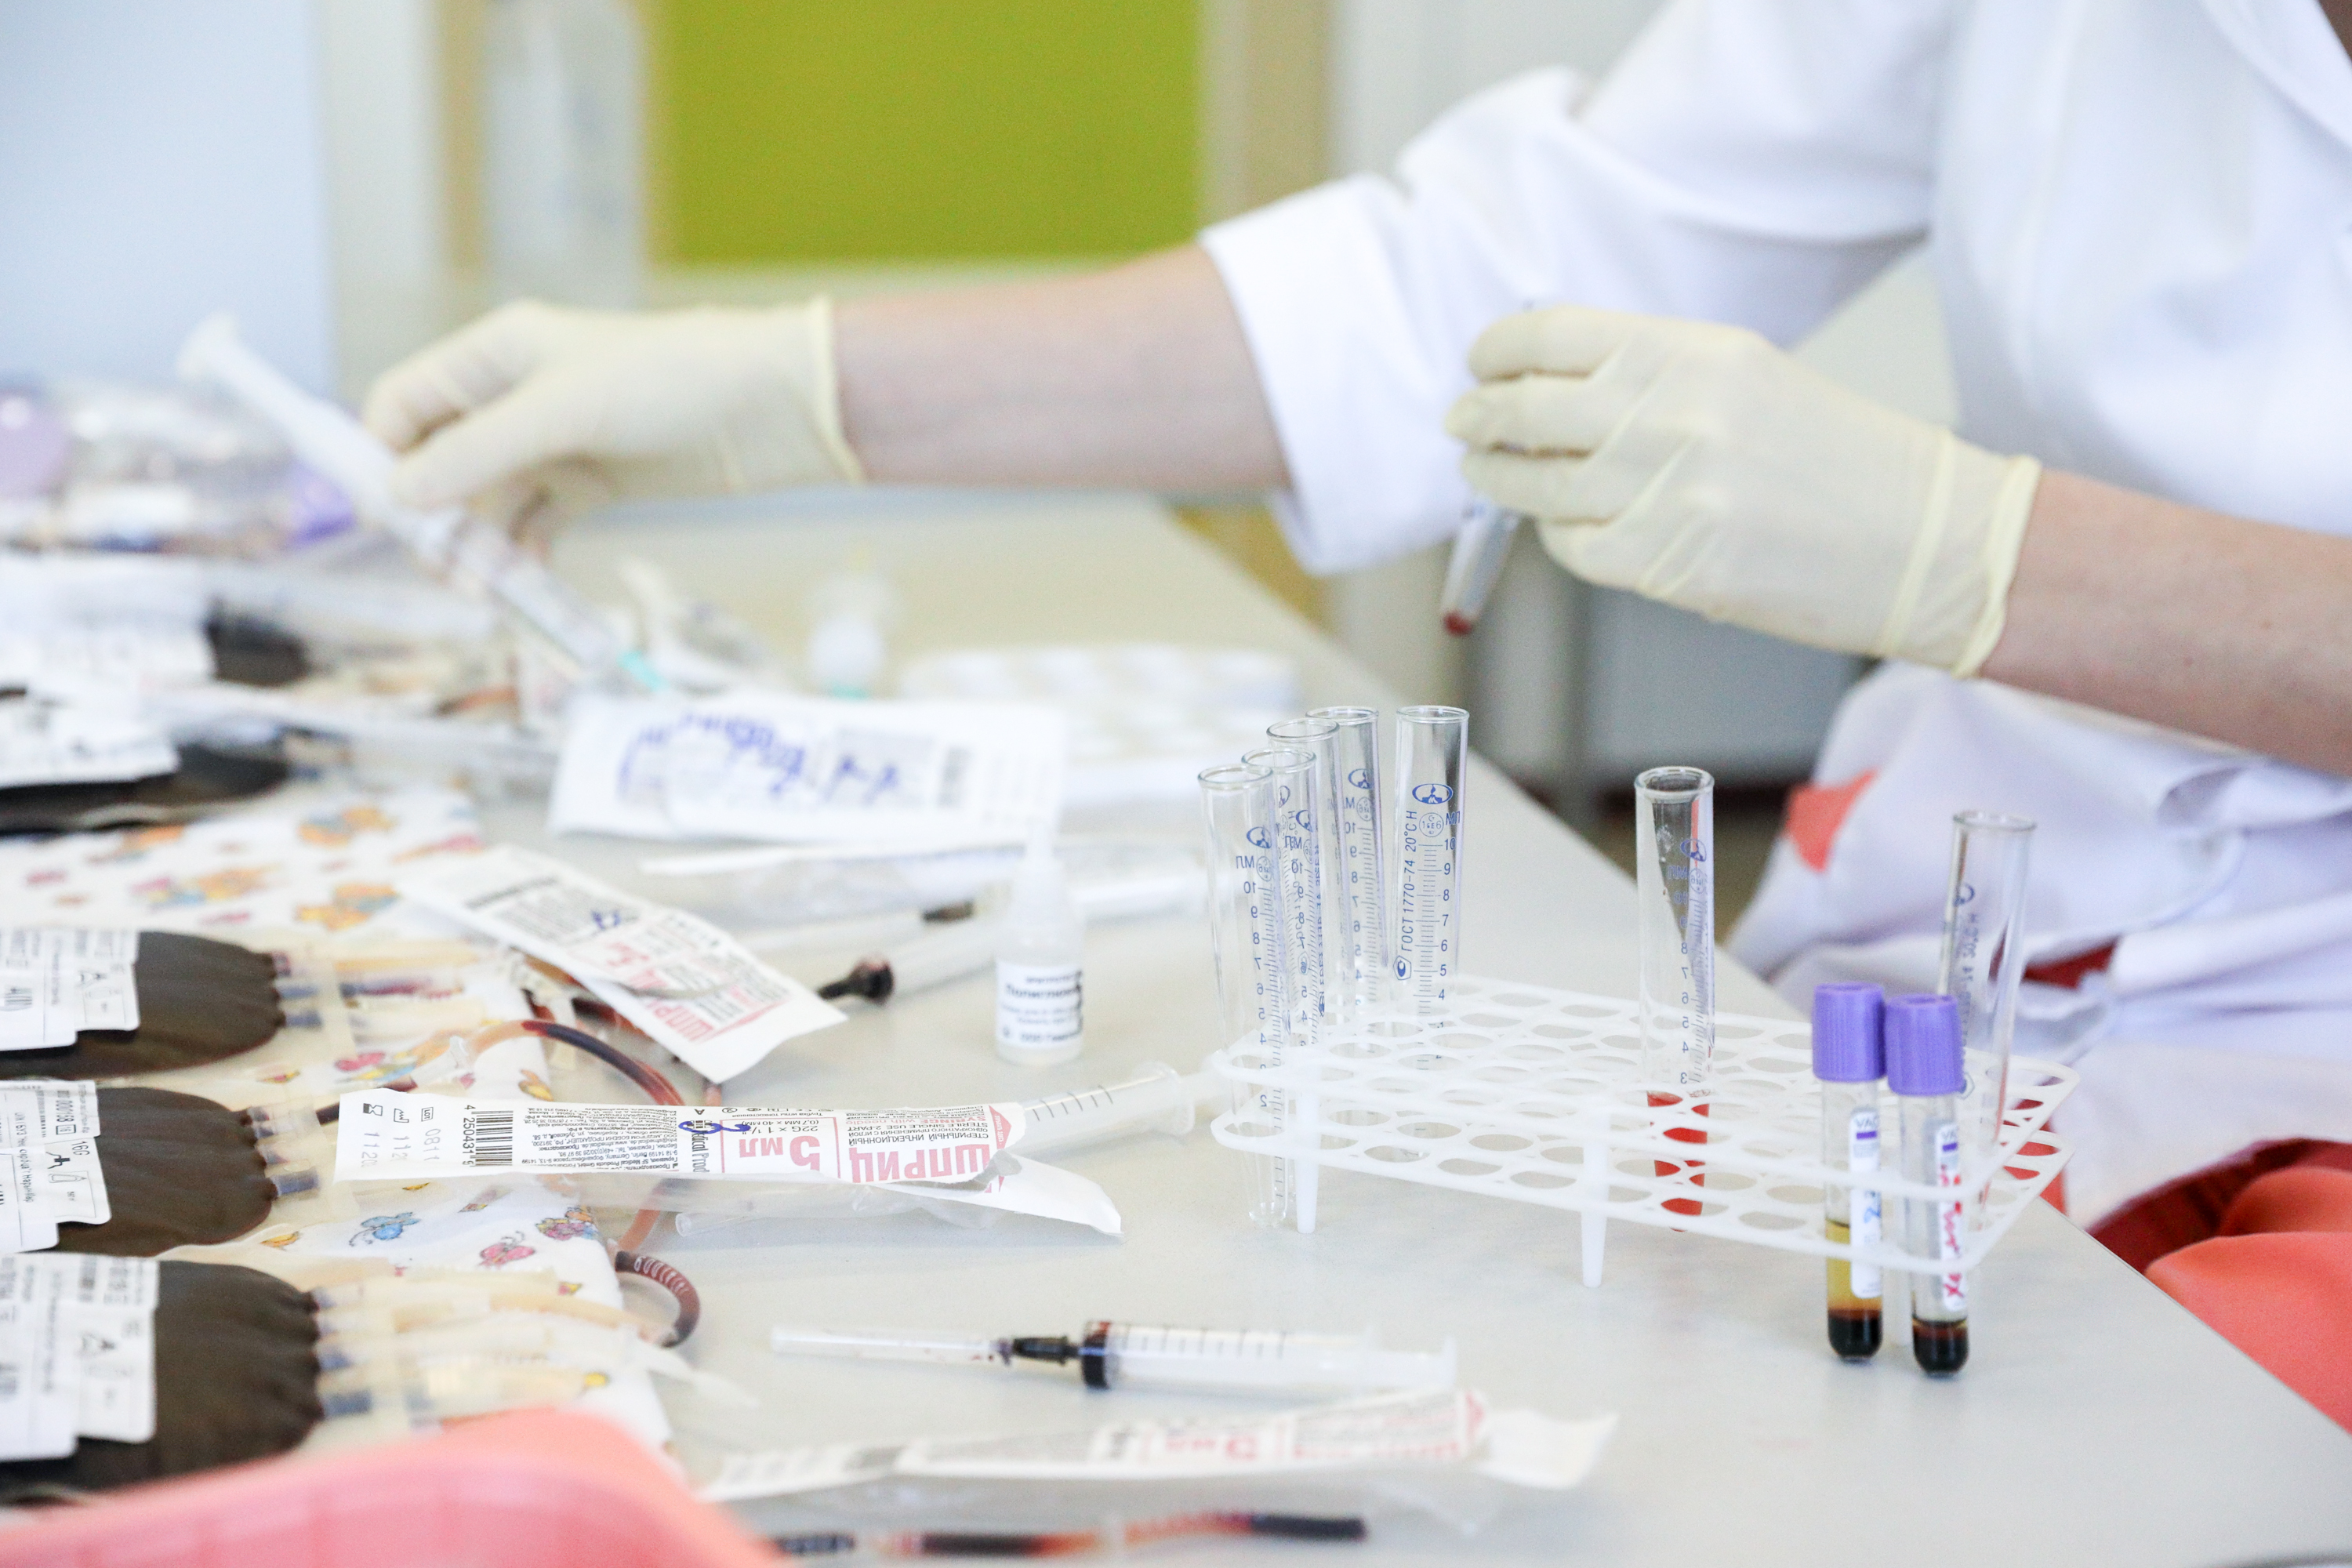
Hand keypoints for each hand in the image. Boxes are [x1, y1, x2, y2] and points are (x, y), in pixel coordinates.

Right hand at [363, 299, 861, 540]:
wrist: (770, 407)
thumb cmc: (670, 380)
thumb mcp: (563, 410)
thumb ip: (480, 451)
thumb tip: (401, 494)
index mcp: (496, 354)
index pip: (405, 403)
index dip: (382, 456)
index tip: (384, 517)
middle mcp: (516, 397)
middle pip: (439, 462)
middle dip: (432, 516)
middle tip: (443, 569)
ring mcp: (554, 444)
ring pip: (487, 503)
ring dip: (477, 547)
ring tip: (486, 591)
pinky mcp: (592, 484)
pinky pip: (534, 526)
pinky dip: (522, 556)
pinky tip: (524, 583)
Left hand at [1445, 305, 2040, 675]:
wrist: (1923, 540)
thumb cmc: (1839, 459)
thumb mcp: (1746, 377)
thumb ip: (1650, 373)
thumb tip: (1551, 381)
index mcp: (1690, 353)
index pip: (1551, 337)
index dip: (1497, 352)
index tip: (1479, 363)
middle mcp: (1669, 414)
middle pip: (1524, 409)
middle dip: (1479, 417)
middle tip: (1464, 422)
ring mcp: (1662, 493)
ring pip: (1535, 484)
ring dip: (1498, 478)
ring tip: (1488, 472)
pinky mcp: (1664, 564)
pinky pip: (1572, 546)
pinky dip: (1558, 535)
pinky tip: (1565, 524)